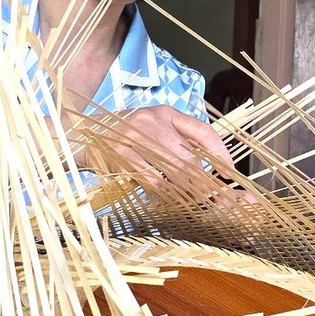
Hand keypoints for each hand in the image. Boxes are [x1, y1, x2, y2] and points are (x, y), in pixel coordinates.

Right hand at [87, 105, 236, 186]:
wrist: (85, 135)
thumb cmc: (125, 135)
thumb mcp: (153, 128)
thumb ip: (178, 140)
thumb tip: (208, 166)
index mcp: (165, 113)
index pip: (201, 131)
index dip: (219, 152)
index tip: (229, 172)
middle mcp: (152, 121)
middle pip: (189, 156)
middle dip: (205, 181)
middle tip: (216, 199)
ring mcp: (135, 136)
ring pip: (172, 168)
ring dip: (188, 189)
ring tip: (197, 203)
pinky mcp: (120, 153)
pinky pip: (149, 177)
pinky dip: (163, 190)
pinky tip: (171, 199)